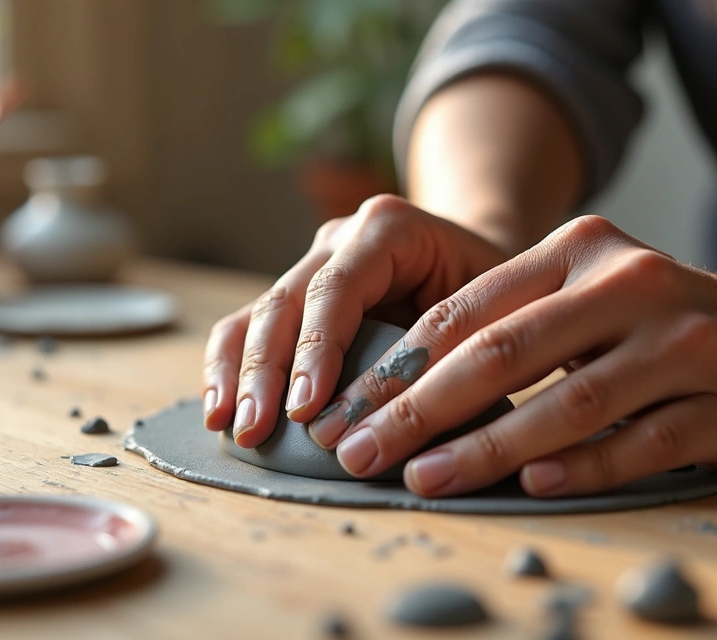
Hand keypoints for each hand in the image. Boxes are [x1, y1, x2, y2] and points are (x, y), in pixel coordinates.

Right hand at [202, 195, 509, 447]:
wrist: (479, 260)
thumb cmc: (496, 291)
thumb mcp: (496, 309)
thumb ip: (459, 350)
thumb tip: (425, 422)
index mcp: (390, 228)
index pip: (338, 287)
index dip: (315, 348)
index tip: (304, 407)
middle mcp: (340, 238)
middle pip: (287, 301)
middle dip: (266, 370)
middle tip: (257, 428)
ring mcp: (311, 265)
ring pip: (256, 313)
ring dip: (238, 372)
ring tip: (229, 424)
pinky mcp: (295, 297)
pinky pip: (248, 326)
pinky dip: (230, 368)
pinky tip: (219, 410)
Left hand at [324, 215, 716, 496]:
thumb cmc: (665, 321)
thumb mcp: (590, 293)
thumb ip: (513, 322)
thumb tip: (403, 390)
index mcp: (581, 251)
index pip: (470, 309)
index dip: (400, 364)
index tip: (346, 408)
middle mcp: (630, 285)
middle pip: (505, 352)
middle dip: (419, 408)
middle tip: (361, 450)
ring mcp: (684, 343)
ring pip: (568, 403)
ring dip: (487, 448)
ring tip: (425, 478)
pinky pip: (639, 443)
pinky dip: (581, 465)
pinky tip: (530, 484)